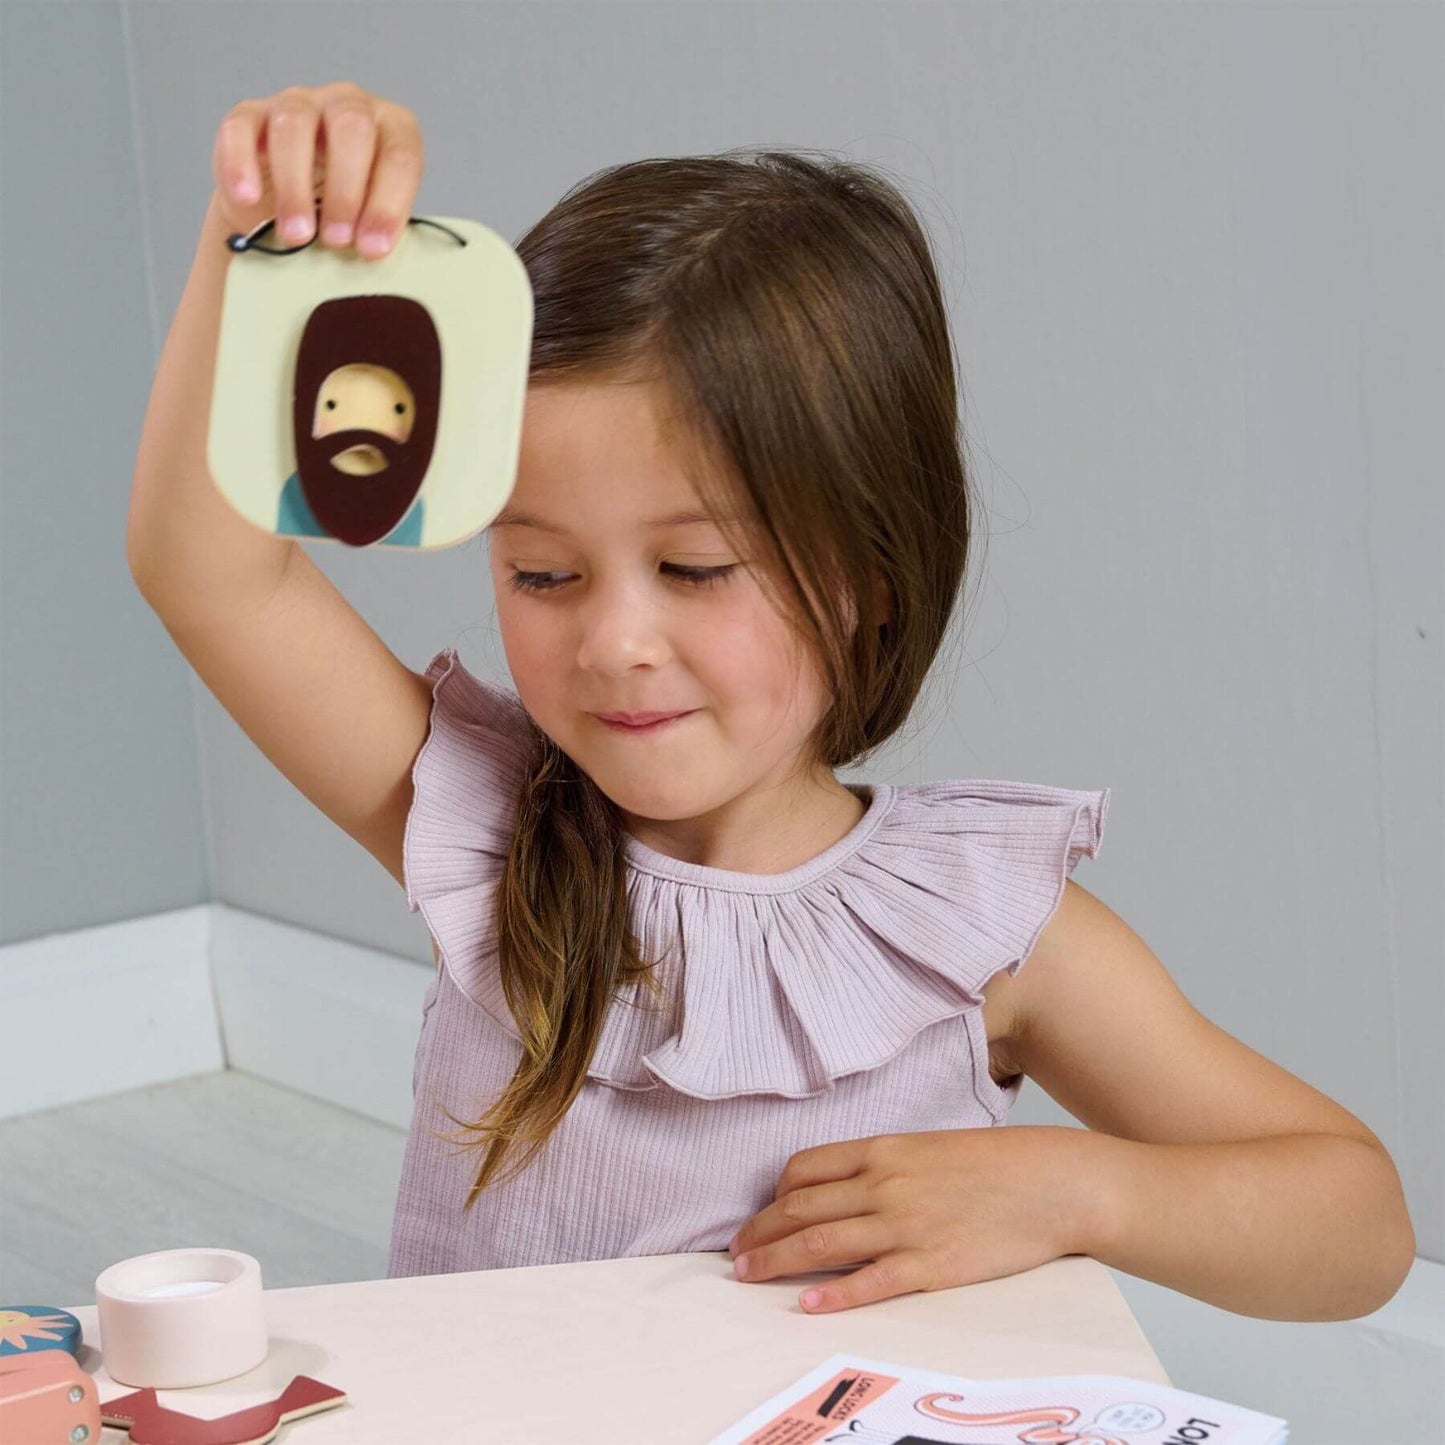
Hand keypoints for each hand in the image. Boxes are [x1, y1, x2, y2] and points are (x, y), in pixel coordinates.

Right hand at [210, 80, 424, 259]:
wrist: (288, 210)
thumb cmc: (344, 215)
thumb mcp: (370, 221)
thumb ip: (377, 230)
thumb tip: (372, 251)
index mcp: (392, 129)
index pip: (400, 155)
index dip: (388, 204)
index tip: (372, 248)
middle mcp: (348, 105)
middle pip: (351, 128)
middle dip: (345, 191)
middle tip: (336, 241)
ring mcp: (298, 104)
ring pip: (294, 126)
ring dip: (295, 186)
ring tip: (297, 235)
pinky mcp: (250, 115)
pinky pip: (240, 128)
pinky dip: (241, 165)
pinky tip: (248, 198)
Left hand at [726, 1125, 1097, 1313]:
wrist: (1052, 1182)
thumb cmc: (998, 1164)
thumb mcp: (931, 1148)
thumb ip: (888, 1166)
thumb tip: (850, 1187)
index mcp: (884, 1150)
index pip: (806, 1168)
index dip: (774, 1195)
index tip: (760, 1215)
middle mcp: (884, 1184)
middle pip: (800, 1207)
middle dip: (759, 1232)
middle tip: (734, 1253)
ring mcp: (905, 1224)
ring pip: (821, 1242)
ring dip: (775, 1260)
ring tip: (747, 1275)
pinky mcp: (931, 1264)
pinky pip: (870, 1281)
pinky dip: (834, 1294)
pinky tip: (807, 1304)